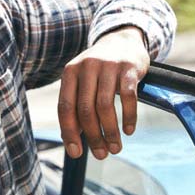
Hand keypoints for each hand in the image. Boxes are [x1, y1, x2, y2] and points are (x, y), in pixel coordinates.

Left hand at [58, 26, 148, 159]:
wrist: (123, 40)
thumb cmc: (99, 70)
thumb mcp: (82, 81)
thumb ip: (76, 106)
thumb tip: (72, 142)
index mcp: (70, 72)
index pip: (65, 107)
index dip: (69, 133)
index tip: (76, 153)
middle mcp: (87, 67)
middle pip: (85, 109)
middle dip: (93, 136)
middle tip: (101, 154)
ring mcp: (108, 66)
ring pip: (105, 106)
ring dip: (111, 132)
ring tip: (115, 147)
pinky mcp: (129, 68)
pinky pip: (128, 97)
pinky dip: (129, 117)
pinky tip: (129, 130)